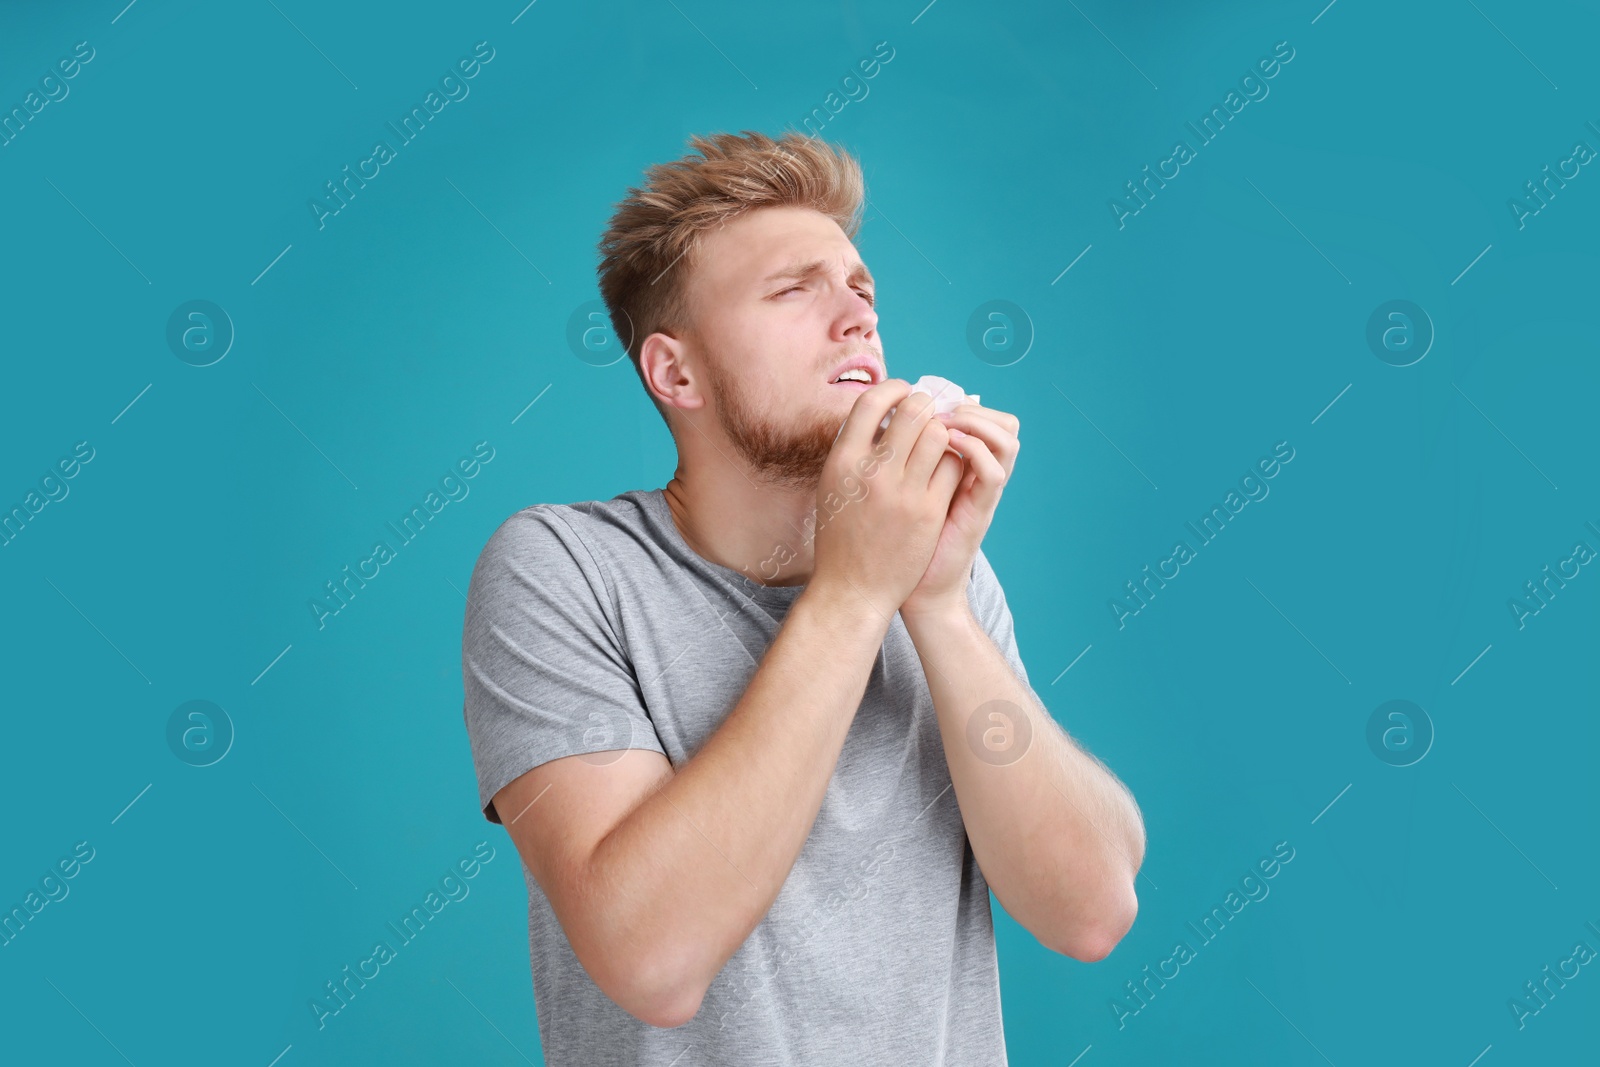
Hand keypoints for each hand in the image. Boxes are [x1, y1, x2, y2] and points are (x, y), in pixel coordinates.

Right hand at [810, 379, 964, 616]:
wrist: (852, 590)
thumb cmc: (840, 536)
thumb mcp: (832, 486)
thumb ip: (853, 450)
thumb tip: (883, 414)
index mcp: (842, 461)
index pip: (871, 403)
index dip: (893, 389)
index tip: (904, 392)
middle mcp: (871, 472)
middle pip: (912, 411)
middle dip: (925, 405)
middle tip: (929, 412)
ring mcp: (903, 492)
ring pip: (938, 434)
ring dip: (942, 431)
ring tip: (938, 440)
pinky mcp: (928, 512)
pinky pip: (952, 466)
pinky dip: (952, 460)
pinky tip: (945, 467)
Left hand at [899, 401, 1020, 621]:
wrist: (900, 589)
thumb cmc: (888, 538)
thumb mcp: (893, 488)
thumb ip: (898, 456)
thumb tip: (883, 416)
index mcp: (962, 467)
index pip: (985, 417)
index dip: (961, 400)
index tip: (927, 398)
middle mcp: (979, 477)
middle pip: (1005, 423)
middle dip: (970, 406)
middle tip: (937, 408)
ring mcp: (982, 495)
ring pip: (1008, 439)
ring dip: (976, 421)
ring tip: (944, 422)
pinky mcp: (979, 514)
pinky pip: (994, 472)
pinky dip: (974, 450)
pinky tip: (946, 444)